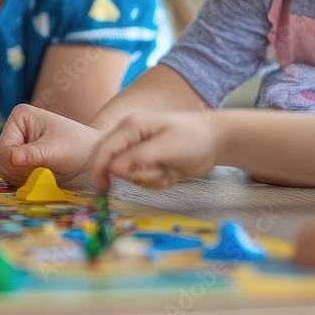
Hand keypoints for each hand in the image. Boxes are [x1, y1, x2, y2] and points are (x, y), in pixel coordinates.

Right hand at [0, 104, 100, 186]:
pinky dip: (26, 180)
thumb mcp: (56, 151)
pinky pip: (12, 174)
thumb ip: (34, 155)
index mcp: (20, 117)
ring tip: (47, 172)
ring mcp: (15, 142)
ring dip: (24, 178)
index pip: (3, 149)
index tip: (39, 171)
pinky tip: (42, 174)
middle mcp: (13, 127)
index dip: (17, 165)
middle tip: (46, 172)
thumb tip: (13, 159)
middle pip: (2, 160)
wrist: (90, 151)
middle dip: (22, 173)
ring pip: (5, 170)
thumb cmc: (76, 146)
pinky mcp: (18, 155)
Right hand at [89, 110, 217, 191]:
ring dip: (149, 178)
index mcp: (131, 126)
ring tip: (169, 169)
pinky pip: (143, 178)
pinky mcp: (149, 161)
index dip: (99, 169)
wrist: (215, 141)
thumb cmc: (192, 138)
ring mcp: (140, 149)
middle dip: (133, 174)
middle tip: (155, 174)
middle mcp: (131, 136)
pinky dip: (157, 180)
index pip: (104, 148)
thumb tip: (112, 169)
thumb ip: (138, 157)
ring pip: (130, 174)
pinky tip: (171, 171)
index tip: (103, 188)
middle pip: (114, 163)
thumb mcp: (166, 147)